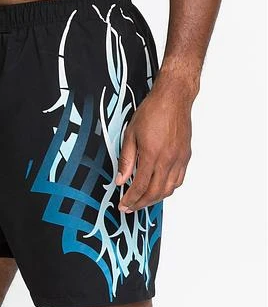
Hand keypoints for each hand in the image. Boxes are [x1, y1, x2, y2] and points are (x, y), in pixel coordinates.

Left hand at [115, 72, 193, 211]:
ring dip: (155, 199)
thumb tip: (121, 180)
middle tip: (130, 208)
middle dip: (141, 203)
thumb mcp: (130, 134)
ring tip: (143, 200)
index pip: (140, 186)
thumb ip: (126, 160)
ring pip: (169, 189)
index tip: (123, 205)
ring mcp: (179, 159)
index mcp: (152, 155)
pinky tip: (159, 188)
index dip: (131, 199)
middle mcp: (168, 160)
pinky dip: (168, 188)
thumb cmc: (152, 111)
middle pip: (155, 192)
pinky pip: (178, 180)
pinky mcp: (186, 156)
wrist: (173, 98)